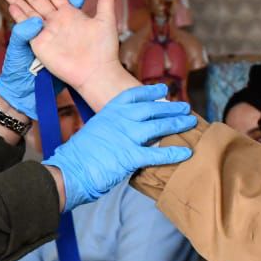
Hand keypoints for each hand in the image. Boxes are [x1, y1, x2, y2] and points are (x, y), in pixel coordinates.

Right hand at [3, 0, 136, 109]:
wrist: (94, 72)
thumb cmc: (103, 50)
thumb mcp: (106, 21)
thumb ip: (106, 2)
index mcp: (70, 13)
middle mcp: (56, 21)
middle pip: (37, 0)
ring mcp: (47, 32)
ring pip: (29, 12)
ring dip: (18, 0)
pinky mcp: (39, 44)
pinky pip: (27, 28)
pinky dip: (19, 17)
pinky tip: (12, 7)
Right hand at [44, 84, 197, 210]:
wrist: (69, 171)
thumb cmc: (77, 156)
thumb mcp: (92, 131)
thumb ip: (108, 127)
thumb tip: (119, 131)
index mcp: (108, 113)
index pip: (133, 96)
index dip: (150, 92)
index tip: (163, 90)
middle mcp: (119, 120)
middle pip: (151, 109)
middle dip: (171, 108)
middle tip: (185, 107)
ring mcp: (126, 137)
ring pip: (159, 127)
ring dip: (177, 124)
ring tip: (191, 123)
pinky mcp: (131, 157)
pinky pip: (158, 153)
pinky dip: (174, 153)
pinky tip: (186, 153)